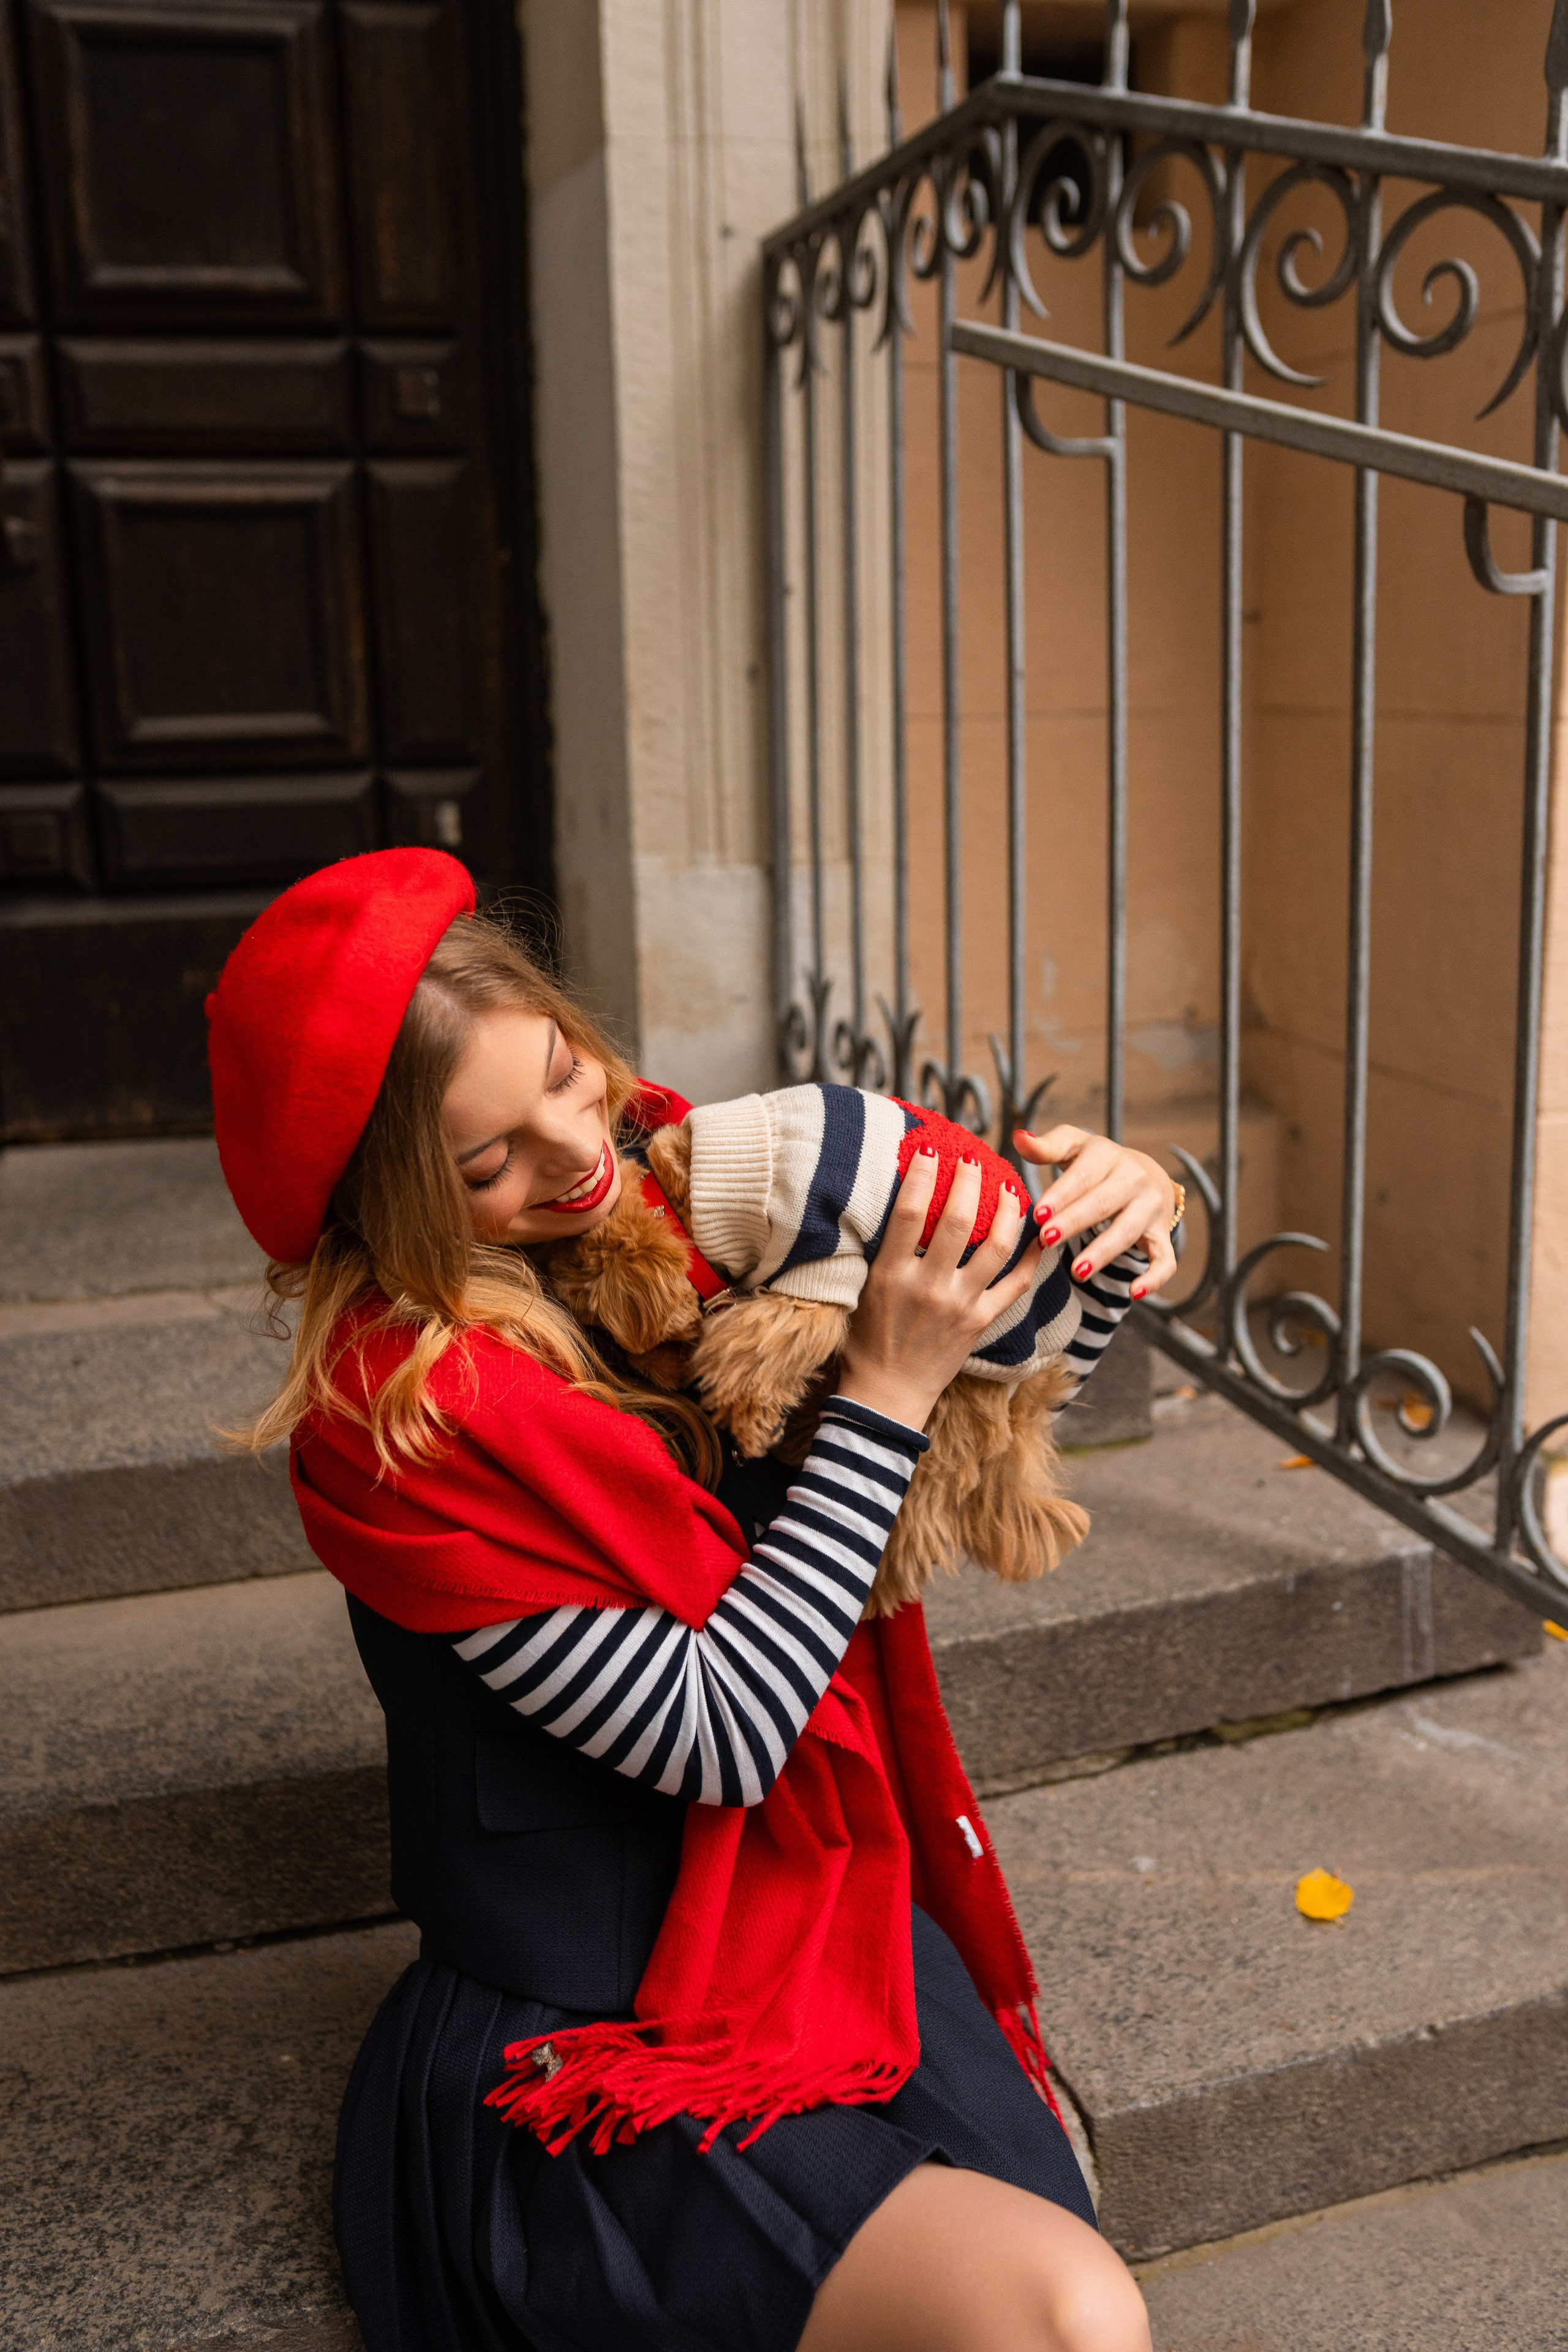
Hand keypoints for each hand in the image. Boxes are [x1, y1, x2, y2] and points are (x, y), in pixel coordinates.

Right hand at [836, 1150, 1038, 1430]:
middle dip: (970, 1181)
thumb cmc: (866, 1339)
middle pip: (959, 1220)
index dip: (922, 1174)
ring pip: (997, 1247)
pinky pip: (1015, 1285)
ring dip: (1009, 1210)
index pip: (910, 1212)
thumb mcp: (862, 1290)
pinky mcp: (980, 1322)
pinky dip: (1032, 1258)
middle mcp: (929, 1286)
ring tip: (1011, 1187)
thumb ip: (882, 1251)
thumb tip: (898, 1204)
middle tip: (975, 1158)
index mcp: (892, 1274)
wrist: (887, 1394)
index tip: (930, 1148)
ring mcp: (960, 1305)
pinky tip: (1039, 1235)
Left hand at [1016, 1125, 1177, 1299]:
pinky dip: (1154, 1278)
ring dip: (1103, 1253)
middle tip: (1046, 1239)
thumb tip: (1018, 1138)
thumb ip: (1046, 1147)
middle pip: (1103, 1203)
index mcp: (1107, 1156)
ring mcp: (1151, 1208)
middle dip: (1074, 1222)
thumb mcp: (1074, 1147)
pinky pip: (1164, 1259)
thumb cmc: (1096, 1164)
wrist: (1145, 1173)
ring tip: (1076, 1270)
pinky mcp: (1162, 1235)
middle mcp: (1134, 1180)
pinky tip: (1134, 1293)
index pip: (1082, 1176)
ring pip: (1128, 1232)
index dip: (1061, 1195)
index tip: (1038, 1213)